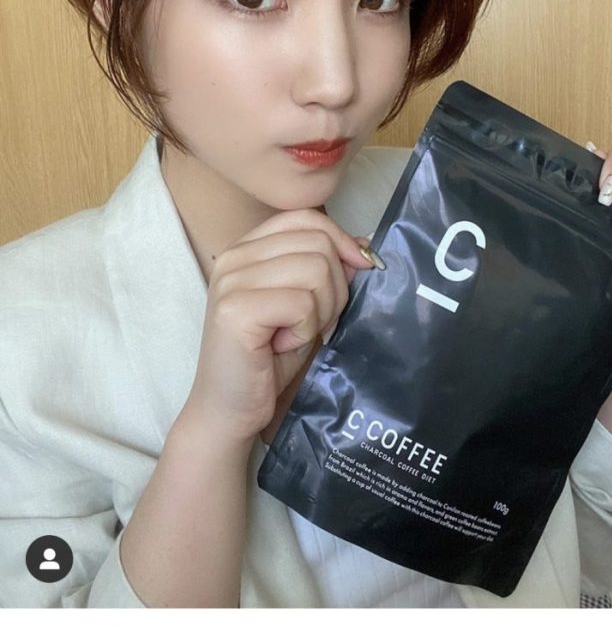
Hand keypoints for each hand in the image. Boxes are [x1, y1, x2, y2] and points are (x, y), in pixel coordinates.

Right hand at [183, 209, 374, 444]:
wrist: (230, 409)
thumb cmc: (269, 358)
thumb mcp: (305, 303)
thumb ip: (326, 269)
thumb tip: (365, 245)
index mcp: (248, 248)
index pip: (306, 217)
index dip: (341, 239)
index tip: (359, 269)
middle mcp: (234, 256)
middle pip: (318, 243)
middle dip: (335, 287)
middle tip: (315, 322)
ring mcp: (231, 281)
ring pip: (316, 270)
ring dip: (321, 311)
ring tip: (297, 334)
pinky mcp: (236, 310)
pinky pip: (302, 303)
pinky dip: (306, 330)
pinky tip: (282, 346)